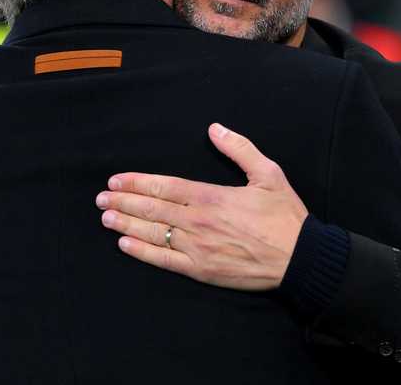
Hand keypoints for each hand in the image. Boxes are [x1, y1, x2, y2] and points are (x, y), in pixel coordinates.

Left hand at [95, 123, 308, 290]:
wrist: (299, 259)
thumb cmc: (285, 216)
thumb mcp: (269, 174)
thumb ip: (240, 149)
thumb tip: (215, 128)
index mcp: (212, 197)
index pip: (165, 187)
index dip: (137, 183)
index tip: (116, 181)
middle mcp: (199, 222)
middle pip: (152, 209)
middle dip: (123, 202)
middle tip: (101, 199)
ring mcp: (198, 248)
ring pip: (154, 233)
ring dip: (126, 224)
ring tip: (106, 218)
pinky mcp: (201, 270)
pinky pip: (165, 261)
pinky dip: (142, 252)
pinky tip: (125, 245)